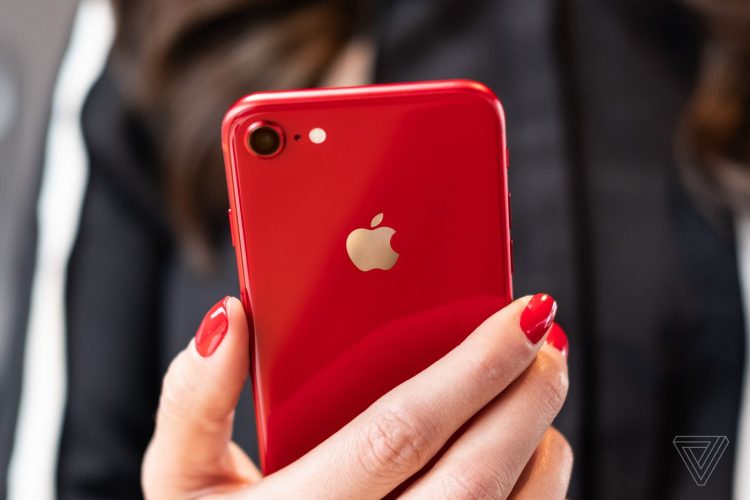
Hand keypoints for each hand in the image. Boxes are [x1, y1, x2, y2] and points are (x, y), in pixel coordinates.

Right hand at [142, 294, 571, 498]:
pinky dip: (538, 487)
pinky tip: (528, 447)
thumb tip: (229, 319)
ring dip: (542, 441)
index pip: (398, 434)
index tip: (517, 313)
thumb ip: (192, 402)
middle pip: (474, 476)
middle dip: (526, 396)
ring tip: (542, 382)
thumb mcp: (181, 483)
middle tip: (547, 336)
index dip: (469, 369)